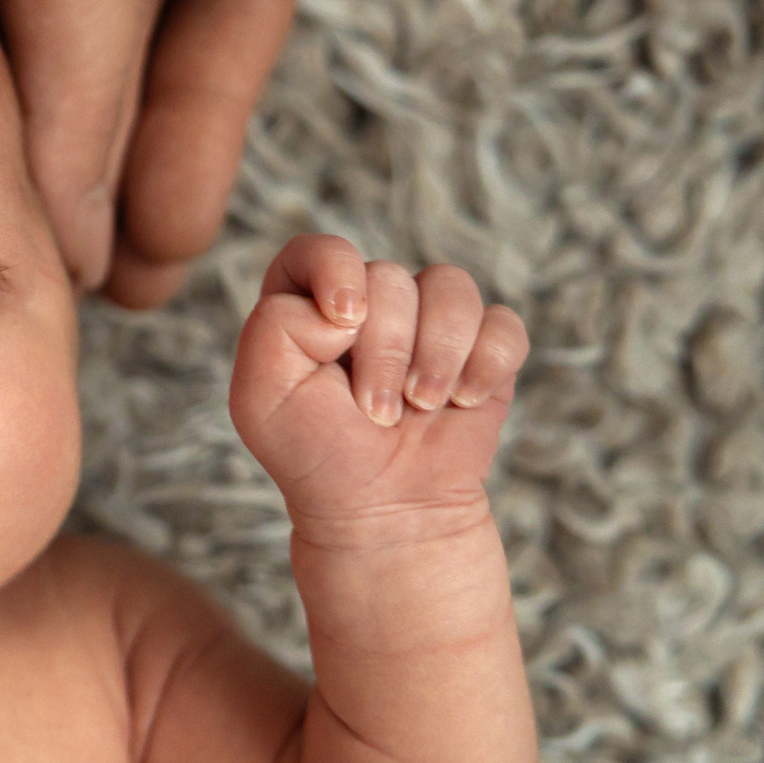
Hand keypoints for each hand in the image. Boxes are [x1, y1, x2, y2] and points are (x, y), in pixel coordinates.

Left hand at [228, 236, 528, 539]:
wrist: (384, 511)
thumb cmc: (317, 453)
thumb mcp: (261, 397)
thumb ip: (275, 326)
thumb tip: (348, 305)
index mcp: (306, 302)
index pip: (318, 250)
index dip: (336, 270)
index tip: (344, 323)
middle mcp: (370, 300)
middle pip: (389, 278)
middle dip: (385, 353)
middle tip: (375, 412)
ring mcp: (429, 321)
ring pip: (451, 286)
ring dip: (438, 357)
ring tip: (420, 408)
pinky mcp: (482, 348)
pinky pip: (502, 324)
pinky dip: (487, 365)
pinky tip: (463, 403)